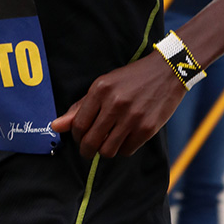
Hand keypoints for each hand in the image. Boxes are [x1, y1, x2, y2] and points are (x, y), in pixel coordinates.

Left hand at [52, 51, 186, 158]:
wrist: (168, 72)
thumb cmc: (133, 78)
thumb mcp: (104, 85)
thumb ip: (80, 107)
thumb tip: (55, 126)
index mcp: (101, 90)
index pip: (78, 125)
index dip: (76, 136)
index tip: (80, 138)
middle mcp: (115, 103)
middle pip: (91, 141)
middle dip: (86, 150)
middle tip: (89, 150)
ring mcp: (132, 117)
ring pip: (107, 150)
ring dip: (105, 151)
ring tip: (108, 143)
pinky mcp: (147, 128)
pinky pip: (127, 150)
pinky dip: (123, 149)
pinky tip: (125, 139)